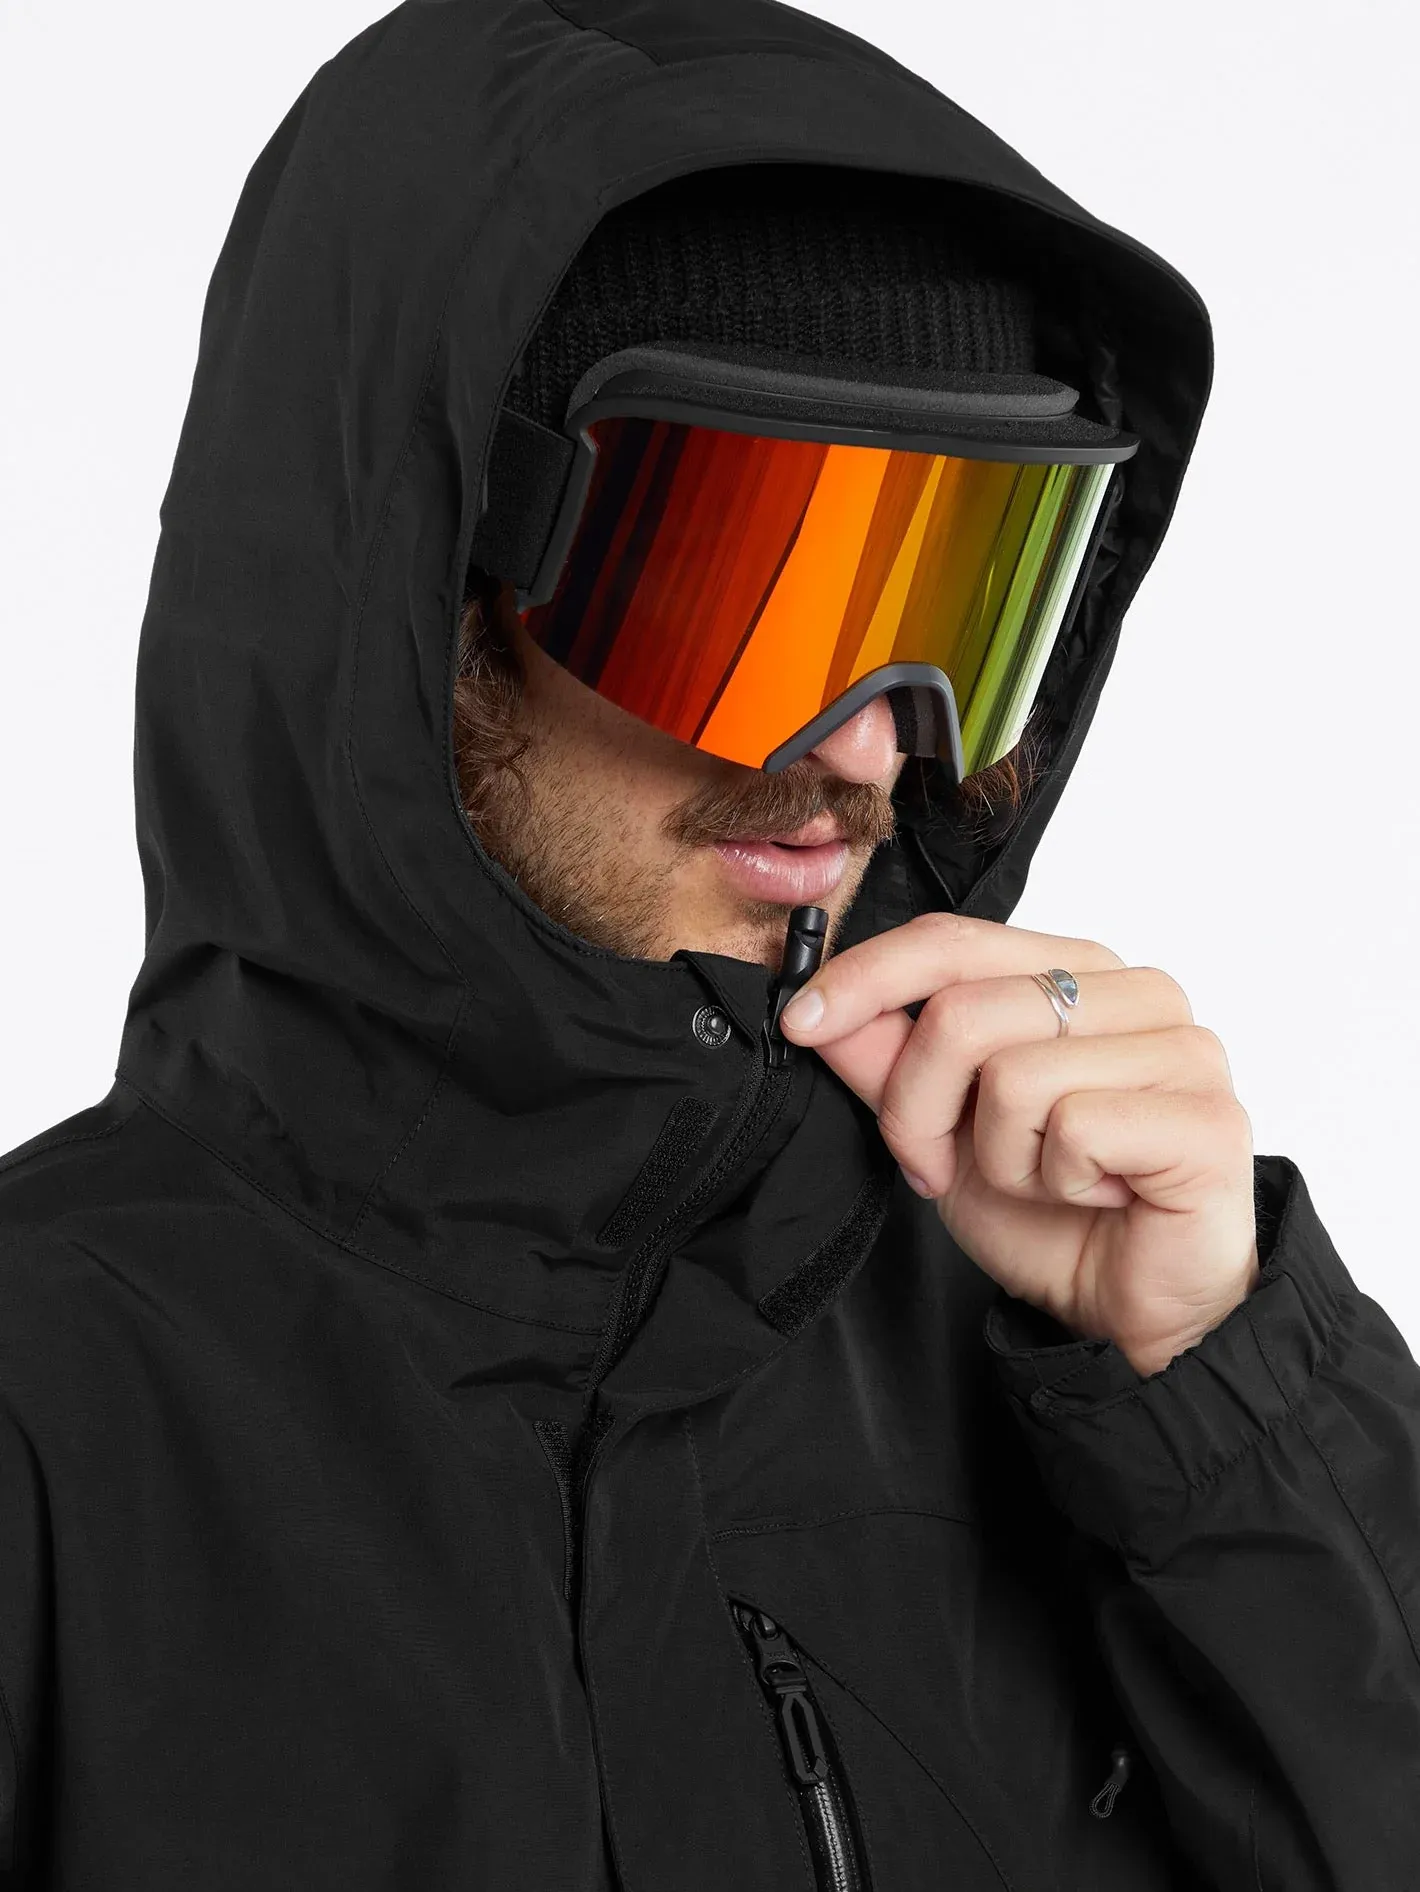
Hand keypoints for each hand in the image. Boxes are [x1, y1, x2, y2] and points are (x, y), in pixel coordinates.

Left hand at [779, 913, 1260, 1377]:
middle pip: (965, 1011)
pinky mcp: (1209, 1118)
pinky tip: (1097, 1195)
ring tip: (1044, 1179)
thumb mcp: (941, 1129)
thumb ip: (888, 1061)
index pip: (953, 939)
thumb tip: (819, 1006)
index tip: (800, 1023)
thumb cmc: (1050, 1213)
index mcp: (1080, 970)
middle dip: (918, 1106)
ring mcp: (1185, 1049)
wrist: (1131, 1311)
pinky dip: (1058, 1181)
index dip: (866, 977)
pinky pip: (1075, 1129)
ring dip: (999, 1155)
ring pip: (1013, 1075)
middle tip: (938, 1164)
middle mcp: (1141, 990)